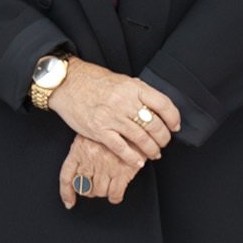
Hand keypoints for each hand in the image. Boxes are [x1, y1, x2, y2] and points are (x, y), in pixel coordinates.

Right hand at [49, 60, 180, 168]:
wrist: (67, 83)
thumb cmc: (94, 81)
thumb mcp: (122, 80)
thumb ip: (139, 93)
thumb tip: (158, 108)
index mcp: (133, 87)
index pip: (163, 104)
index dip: (173, 118)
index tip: (175, 126)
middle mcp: (124, 102)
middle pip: (155, 125)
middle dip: (164, 138)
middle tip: (164, 143)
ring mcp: (111, 117)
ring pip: (141, 139)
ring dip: (152, 149)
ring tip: (154, 153)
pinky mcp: (99, 130)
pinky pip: (121, 148)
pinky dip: (133, 157)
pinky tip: (138, 161)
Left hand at [57, 133, 141, 208]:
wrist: (134, 119)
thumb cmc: (112, 125)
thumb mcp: (91, 133)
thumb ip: (83, 150)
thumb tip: (78, 173)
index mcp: (79, 150)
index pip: (67, 177)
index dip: (67, 193)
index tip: (69, 202)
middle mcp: (90, 160)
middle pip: (83, 187)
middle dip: (89, 190)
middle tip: (95, 188)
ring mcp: (106, 167)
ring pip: (99, 191)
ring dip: (103, 192)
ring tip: (108, 187)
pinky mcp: (122, 171)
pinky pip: (115, 193)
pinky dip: (115, 197)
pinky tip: (116, 194)